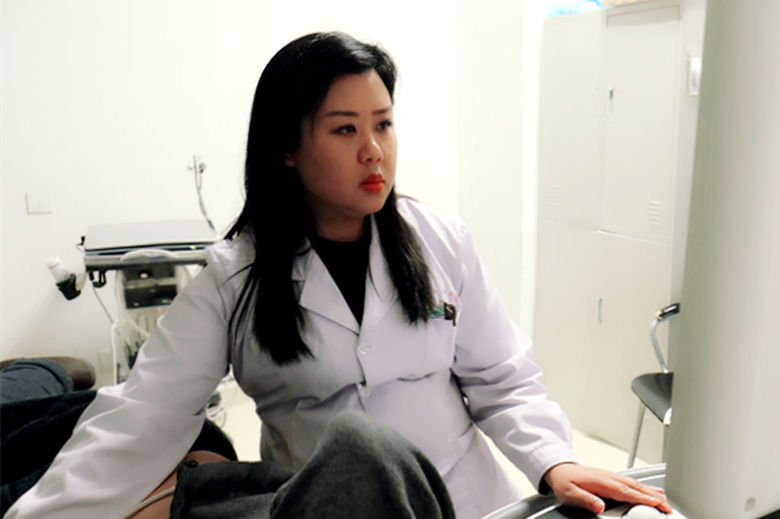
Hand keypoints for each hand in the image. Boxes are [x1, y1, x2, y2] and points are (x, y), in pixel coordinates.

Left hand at [542, 463, 671, 514]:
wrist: (558, 469)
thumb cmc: (564, 481)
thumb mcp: (571, 494)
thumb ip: (586, 500)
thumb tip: (599, 507)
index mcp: (603, 482)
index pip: (628, 492)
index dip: (644, 499)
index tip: (658, 505)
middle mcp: (610, 478)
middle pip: (637, 488)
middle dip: (655, 498)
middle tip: (669, 508)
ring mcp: (612, 477)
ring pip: (636, 485)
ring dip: (652, 492)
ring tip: (665, 501)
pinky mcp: (611, 478)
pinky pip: (632, 483)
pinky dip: (644, 488)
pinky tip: (651, 491)